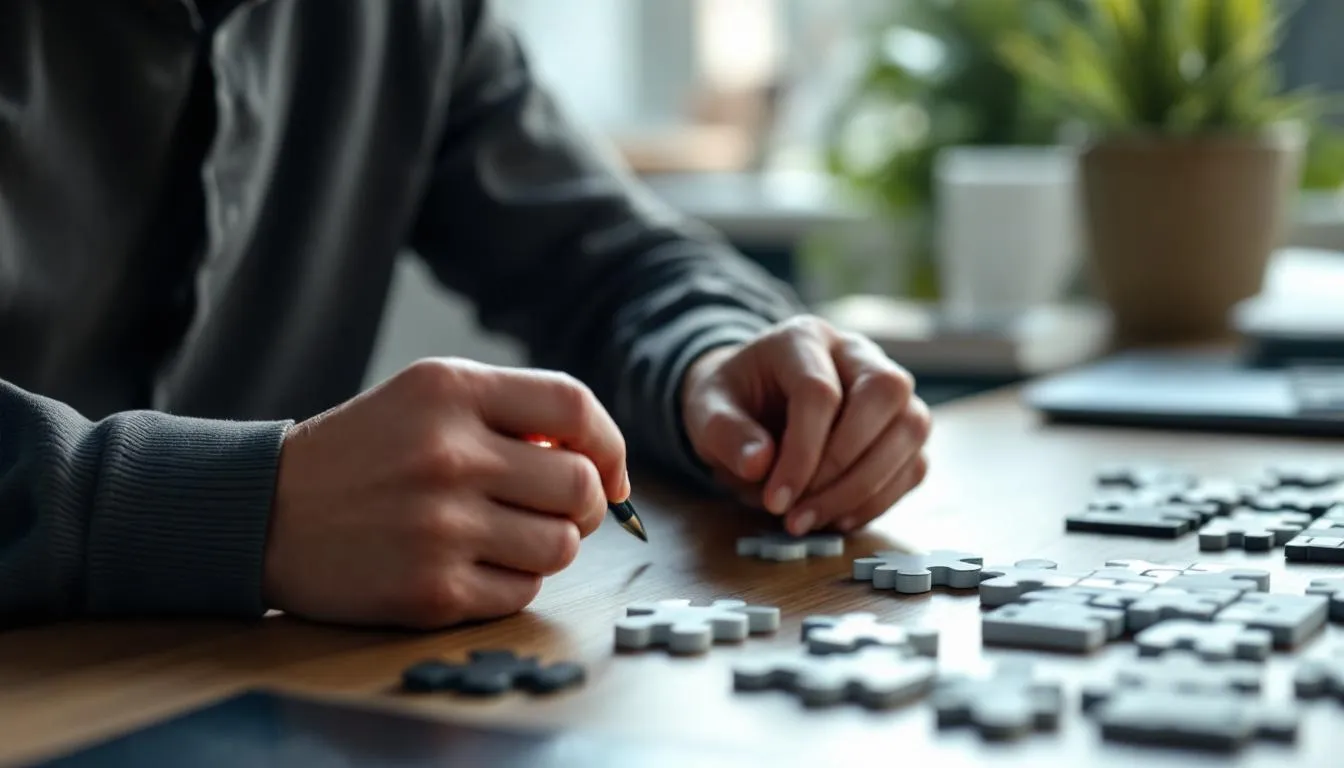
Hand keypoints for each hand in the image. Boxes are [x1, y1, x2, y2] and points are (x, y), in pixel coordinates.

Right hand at [263, 358, 628, 628]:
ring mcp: (440, 527)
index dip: (611, 444)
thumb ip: (511, 412)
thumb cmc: (361, 452)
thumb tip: (599, 462)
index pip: (575, 408)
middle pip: (581, 486)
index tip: (611, 472)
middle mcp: (449, 454)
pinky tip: (474, 565)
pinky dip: (512, 583)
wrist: (264, 513)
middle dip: (586, 504)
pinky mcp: (431, 590)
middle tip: (558, 510)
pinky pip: (521, 592)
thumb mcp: (426, 398)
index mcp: (451, 391)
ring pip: (561, 546)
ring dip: (550, 546)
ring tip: (508, 536)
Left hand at [680, 316, 929, 535]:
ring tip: (814, 520)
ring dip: (866, 487)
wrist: (751, 399)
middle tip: (799, 511)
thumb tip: (760, 465)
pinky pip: (914, 463)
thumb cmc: (732, 400)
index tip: (775, 500)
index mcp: (804, 339)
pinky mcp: (901, 427)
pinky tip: (837, 517)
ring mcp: (889, 387)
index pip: (820, 391)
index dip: (801, 452)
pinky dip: (880, 499)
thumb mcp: (706, 410)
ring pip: (912, 428)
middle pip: (885, 393)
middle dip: (843, 464)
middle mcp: (857, 353)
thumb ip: (725, 433)